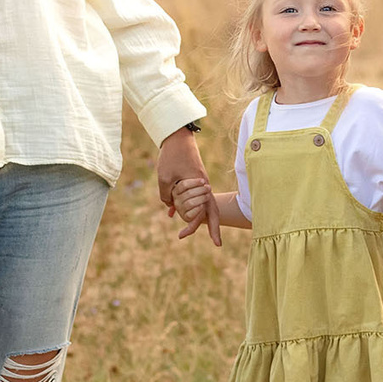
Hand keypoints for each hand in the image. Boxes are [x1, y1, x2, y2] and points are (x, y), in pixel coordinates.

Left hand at [155, 126, 219, 245]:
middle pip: (213, 211)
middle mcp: (204, 186)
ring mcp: (201, 183)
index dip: (194, 226)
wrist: (178, 137)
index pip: (204, 212)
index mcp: (200, 187)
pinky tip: (174, 210)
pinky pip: (195, 196)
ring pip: (204, 205)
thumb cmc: (172, 156)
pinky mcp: (196, 179)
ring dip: (197, 217)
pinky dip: (188, 205)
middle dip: (214, 228)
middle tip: (217, 244)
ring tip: (188, 231)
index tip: (184, 236)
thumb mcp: (164, 178)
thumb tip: (170, 207)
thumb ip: (166, 195)